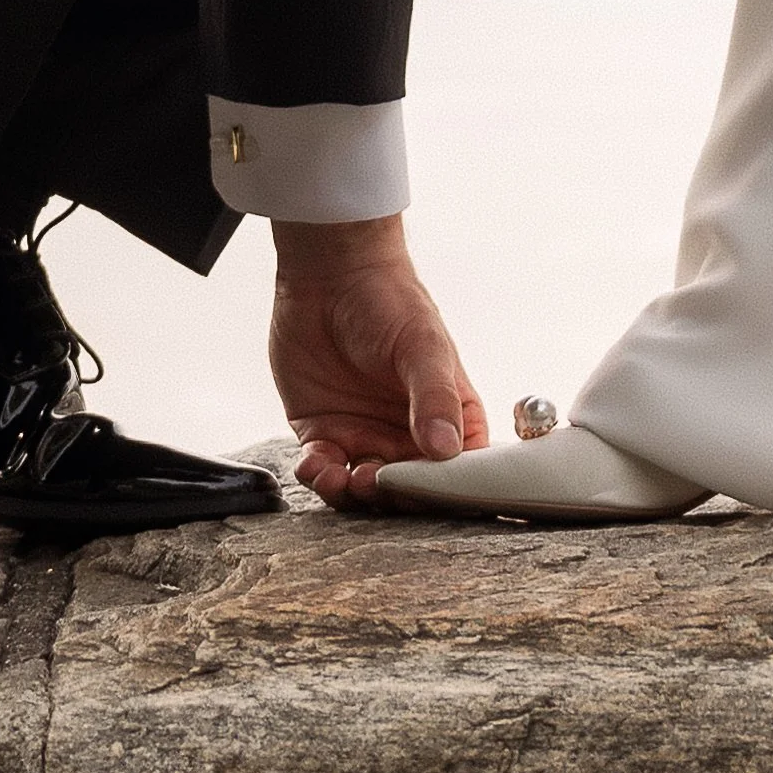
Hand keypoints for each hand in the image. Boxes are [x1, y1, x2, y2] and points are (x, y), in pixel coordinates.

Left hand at [269, 215, 487, 510]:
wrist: (331, 274)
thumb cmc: (392, 302)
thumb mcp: (422, 347)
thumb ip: (434, 397)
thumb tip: (444, 449)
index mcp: (449, 420)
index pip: (457, 471)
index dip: (444, 490)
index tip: (427, 493)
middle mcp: (408, 436)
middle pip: (407, 490)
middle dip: (392, 498)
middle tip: (376, 485)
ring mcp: (364, 437)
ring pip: (361, 488)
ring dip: (351, 494)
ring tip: (342, 479)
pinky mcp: (322, 432)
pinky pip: (322, 468)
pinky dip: (318, 475)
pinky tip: (315, 464)